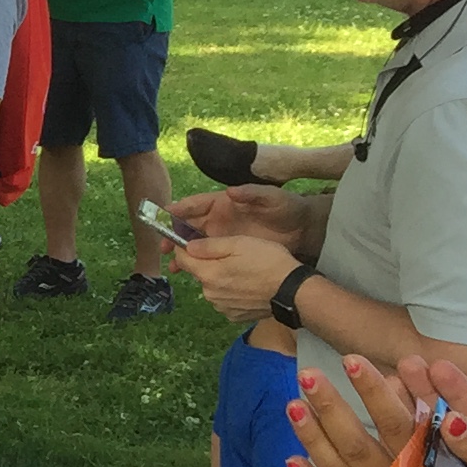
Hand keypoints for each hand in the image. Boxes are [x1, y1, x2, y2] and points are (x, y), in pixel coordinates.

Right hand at [168, 184, 320, 251]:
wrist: (302, 229)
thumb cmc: (286, 208)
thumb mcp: (272, 198)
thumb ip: (252, 194)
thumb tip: (230, 191)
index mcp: (223, 203)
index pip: (196, 204)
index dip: (179, 209)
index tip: (164, 215)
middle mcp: (218, 219)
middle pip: (188, 226)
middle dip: (173, 236)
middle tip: (164, 247)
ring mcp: (222, 236)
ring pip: (194, 245)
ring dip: (182, 254)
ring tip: (173, 266)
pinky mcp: (229, 251)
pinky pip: (207, 258)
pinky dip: (196, 265)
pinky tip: (189, 274)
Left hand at [174, 233, 303, 323]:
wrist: (292, 291)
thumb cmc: (268, 262)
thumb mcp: (240, 244)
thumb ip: (210, 246)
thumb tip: (187, 247)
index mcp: (208, 274)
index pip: (182, 260)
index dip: (184, 249)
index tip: (193, 242)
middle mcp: (209, 294)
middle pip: (199, 274)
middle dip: (208, 264)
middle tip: (232, 256)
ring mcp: (221, 307)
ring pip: (212, 287)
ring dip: (221, 279)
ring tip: (244, 271)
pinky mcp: (233, 316)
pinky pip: (225, 300)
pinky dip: (232, 292)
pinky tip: (248, 286)